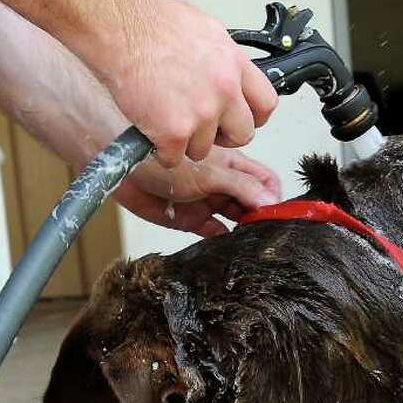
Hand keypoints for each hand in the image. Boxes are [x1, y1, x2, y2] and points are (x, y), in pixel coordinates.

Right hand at [85, 0, 278, 167]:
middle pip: (243, 134)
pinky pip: (174, 158)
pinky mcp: (175, 132)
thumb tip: (228, 72)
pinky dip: (162, 151)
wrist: (121, 30)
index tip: (241, 119)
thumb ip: (222, 58)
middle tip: (204, 128)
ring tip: (167, 120)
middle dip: (224, 136)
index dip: (254, 117)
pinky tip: (152, 132)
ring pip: (205, 149)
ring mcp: (201, 113)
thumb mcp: (204, 30)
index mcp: (234, 64)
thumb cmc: (151, 24)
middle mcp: (224, 90)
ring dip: (187, 143)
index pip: (265, 104)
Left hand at [116, 148, 280, 236]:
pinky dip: (224, 240)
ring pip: (236, 218)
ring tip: (250, 240)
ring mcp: (208, 202)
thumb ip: (241, 187)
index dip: (274, 197)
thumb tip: (270, 201)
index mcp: (232, 165)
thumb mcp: (210, 172)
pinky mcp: (192, 220)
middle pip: (254, 202)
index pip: (265, 181)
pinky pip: (214, 232)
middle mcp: (223, 183)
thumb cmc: (160, 157)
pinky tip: (229, 245)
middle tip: (266, 231)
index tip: (278, 214)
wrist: (123, 170)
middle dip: (262, 216)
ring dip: (245, 229)